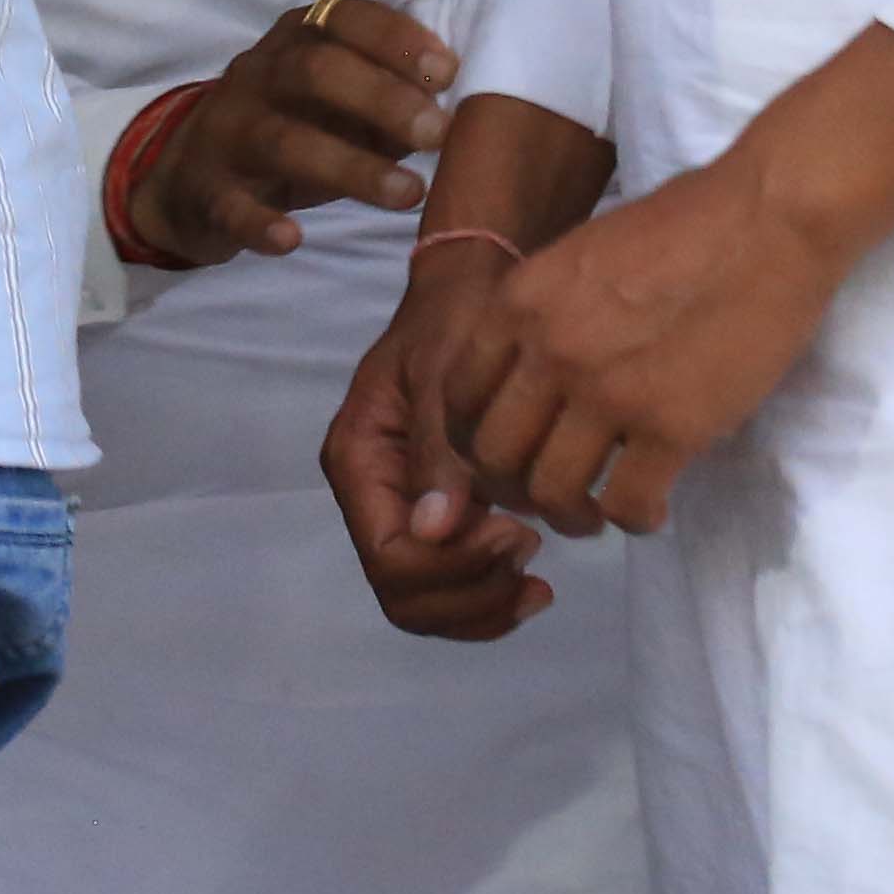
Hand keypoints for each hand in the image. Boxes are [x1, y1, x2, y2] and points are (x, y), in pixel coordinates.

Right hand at [127, 0, 457, 266]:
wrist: (190, 179)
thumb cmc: (292, 130)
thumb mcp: (337, 104)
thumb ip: (392, 99)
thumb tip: (468, 110)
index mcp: (292, 43)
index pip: (340, 18)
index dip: (393, 38)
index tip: (446, 71)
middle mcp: (256, 78)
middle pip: (314, 72)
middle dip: (382, 97)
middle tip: (439, 132)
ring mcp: (227, 133)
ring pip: (284, 140)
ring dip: (350, 165)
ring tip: (410, 194)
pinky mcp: (207, 191)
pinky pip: (231, 204)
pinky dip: (259, 222)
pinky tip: (292, 239)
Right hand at [321, 259, 551, 639]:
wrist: (474, 290)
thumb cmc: (458, 322)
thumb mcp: (446, 373)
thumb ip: (438, 450)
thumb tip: (435, 527)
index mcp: (358, 461)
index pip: (391, 558)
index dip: (454, 566)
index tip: (515, 530)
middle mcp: (373, 497)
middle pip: (405, 595)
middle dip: (471, 595)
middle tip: (530, 549)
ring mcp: (404, 509)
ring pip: (429, 603)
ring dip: (485, 601)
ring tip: (534, 558)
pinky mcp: (440, 514)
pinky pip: (453, 584)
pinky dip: (491, 594)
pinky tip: (530, 572)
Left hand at [435, 153, 850, 537]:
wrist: (766, 218)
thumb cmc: (682, 227)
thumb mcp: (576, 256)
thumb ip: (543, 313)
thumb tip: (530, 368)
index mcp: (517, 303)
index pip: (457, 396)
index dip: (474, 438)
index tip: (507, 452)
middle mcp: (547, 351)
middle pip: (492, 454)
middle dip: (512, 488)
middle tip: (547, 495)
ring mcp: (607, 392)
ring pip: (551, 490)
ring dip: (570, 515)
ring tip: (595, 513)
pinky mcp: (673, 427)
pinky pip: (627, 502)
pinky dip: (633, 519)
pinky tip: (649, 510)